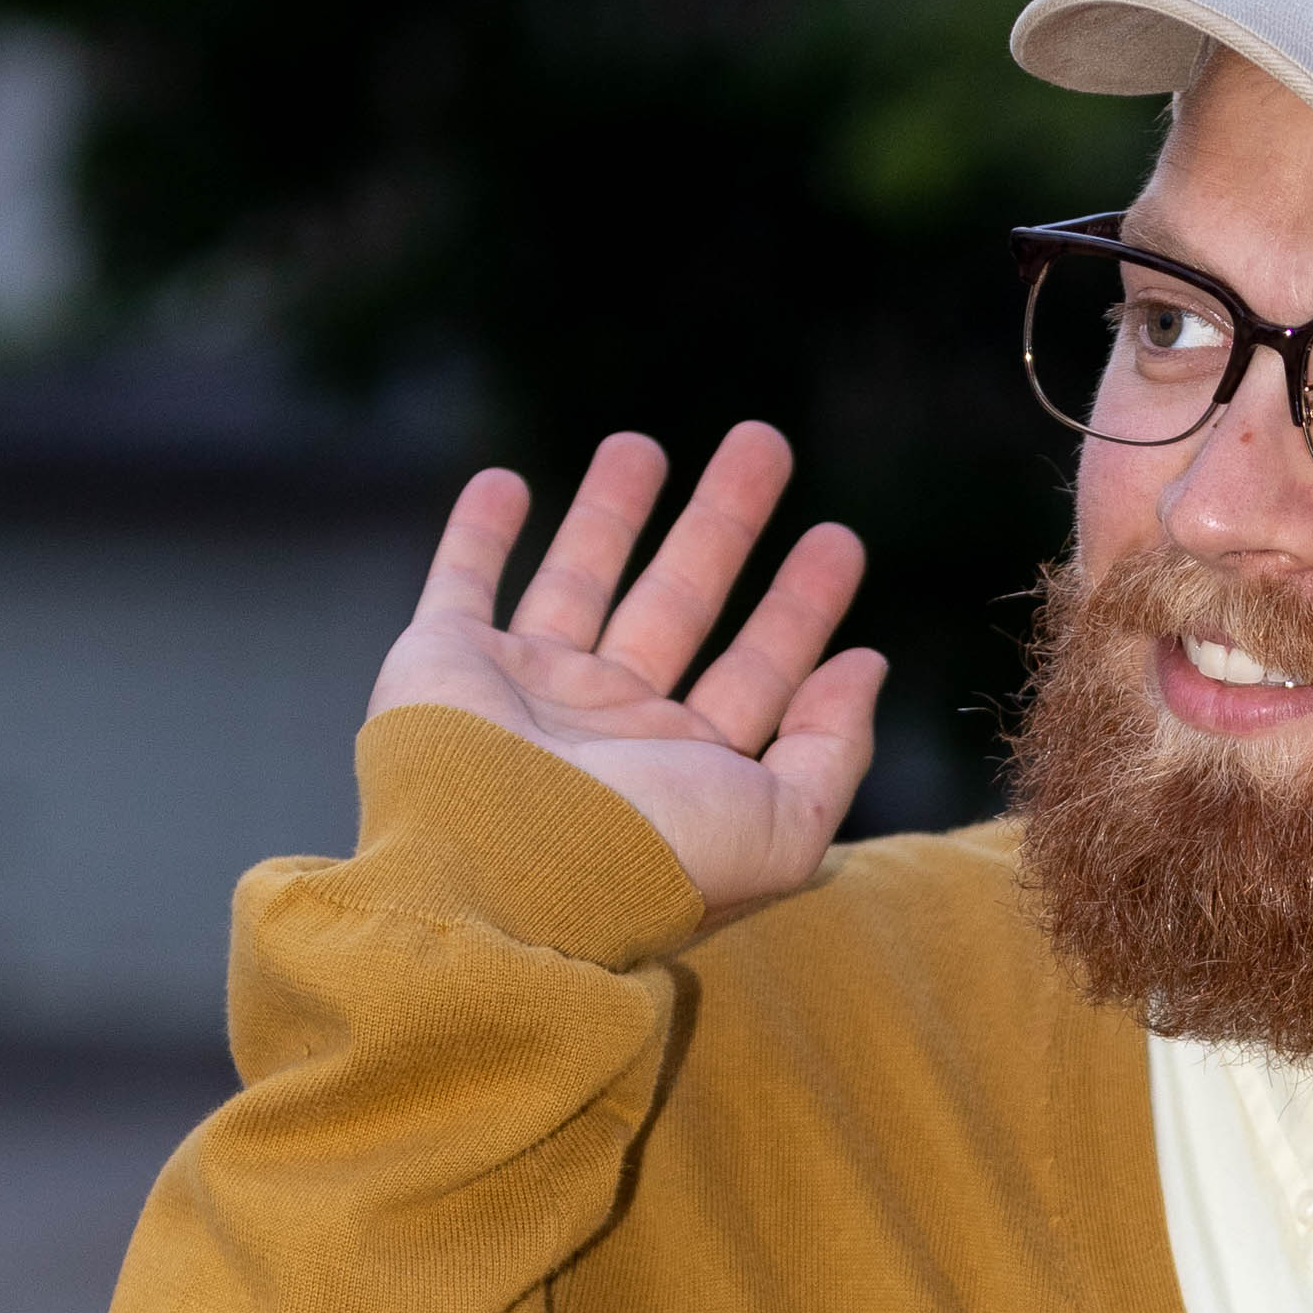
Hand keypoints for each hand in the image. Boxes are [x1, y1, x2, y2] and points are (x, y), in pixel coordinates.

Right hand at [370, 424, 885, 914]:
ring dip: (610, 513)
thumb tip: (865, 666)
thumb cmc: (649, 856)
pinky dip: (477, 533)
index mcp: (688, 772)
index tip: (839, 539)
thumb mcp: (784, 824)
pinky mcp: (446, 662)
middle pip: (681, 605)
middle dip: (724, 525)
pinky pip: (462, 582)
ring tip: (644, 443)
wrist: (503, 869)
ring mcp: (529, 695)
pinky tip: (506, 481)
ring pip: (580, 580)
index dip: (803, 607)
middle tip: (765, 443)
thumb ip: (834, 749)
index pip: (759, 674)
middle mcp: (610, 731)